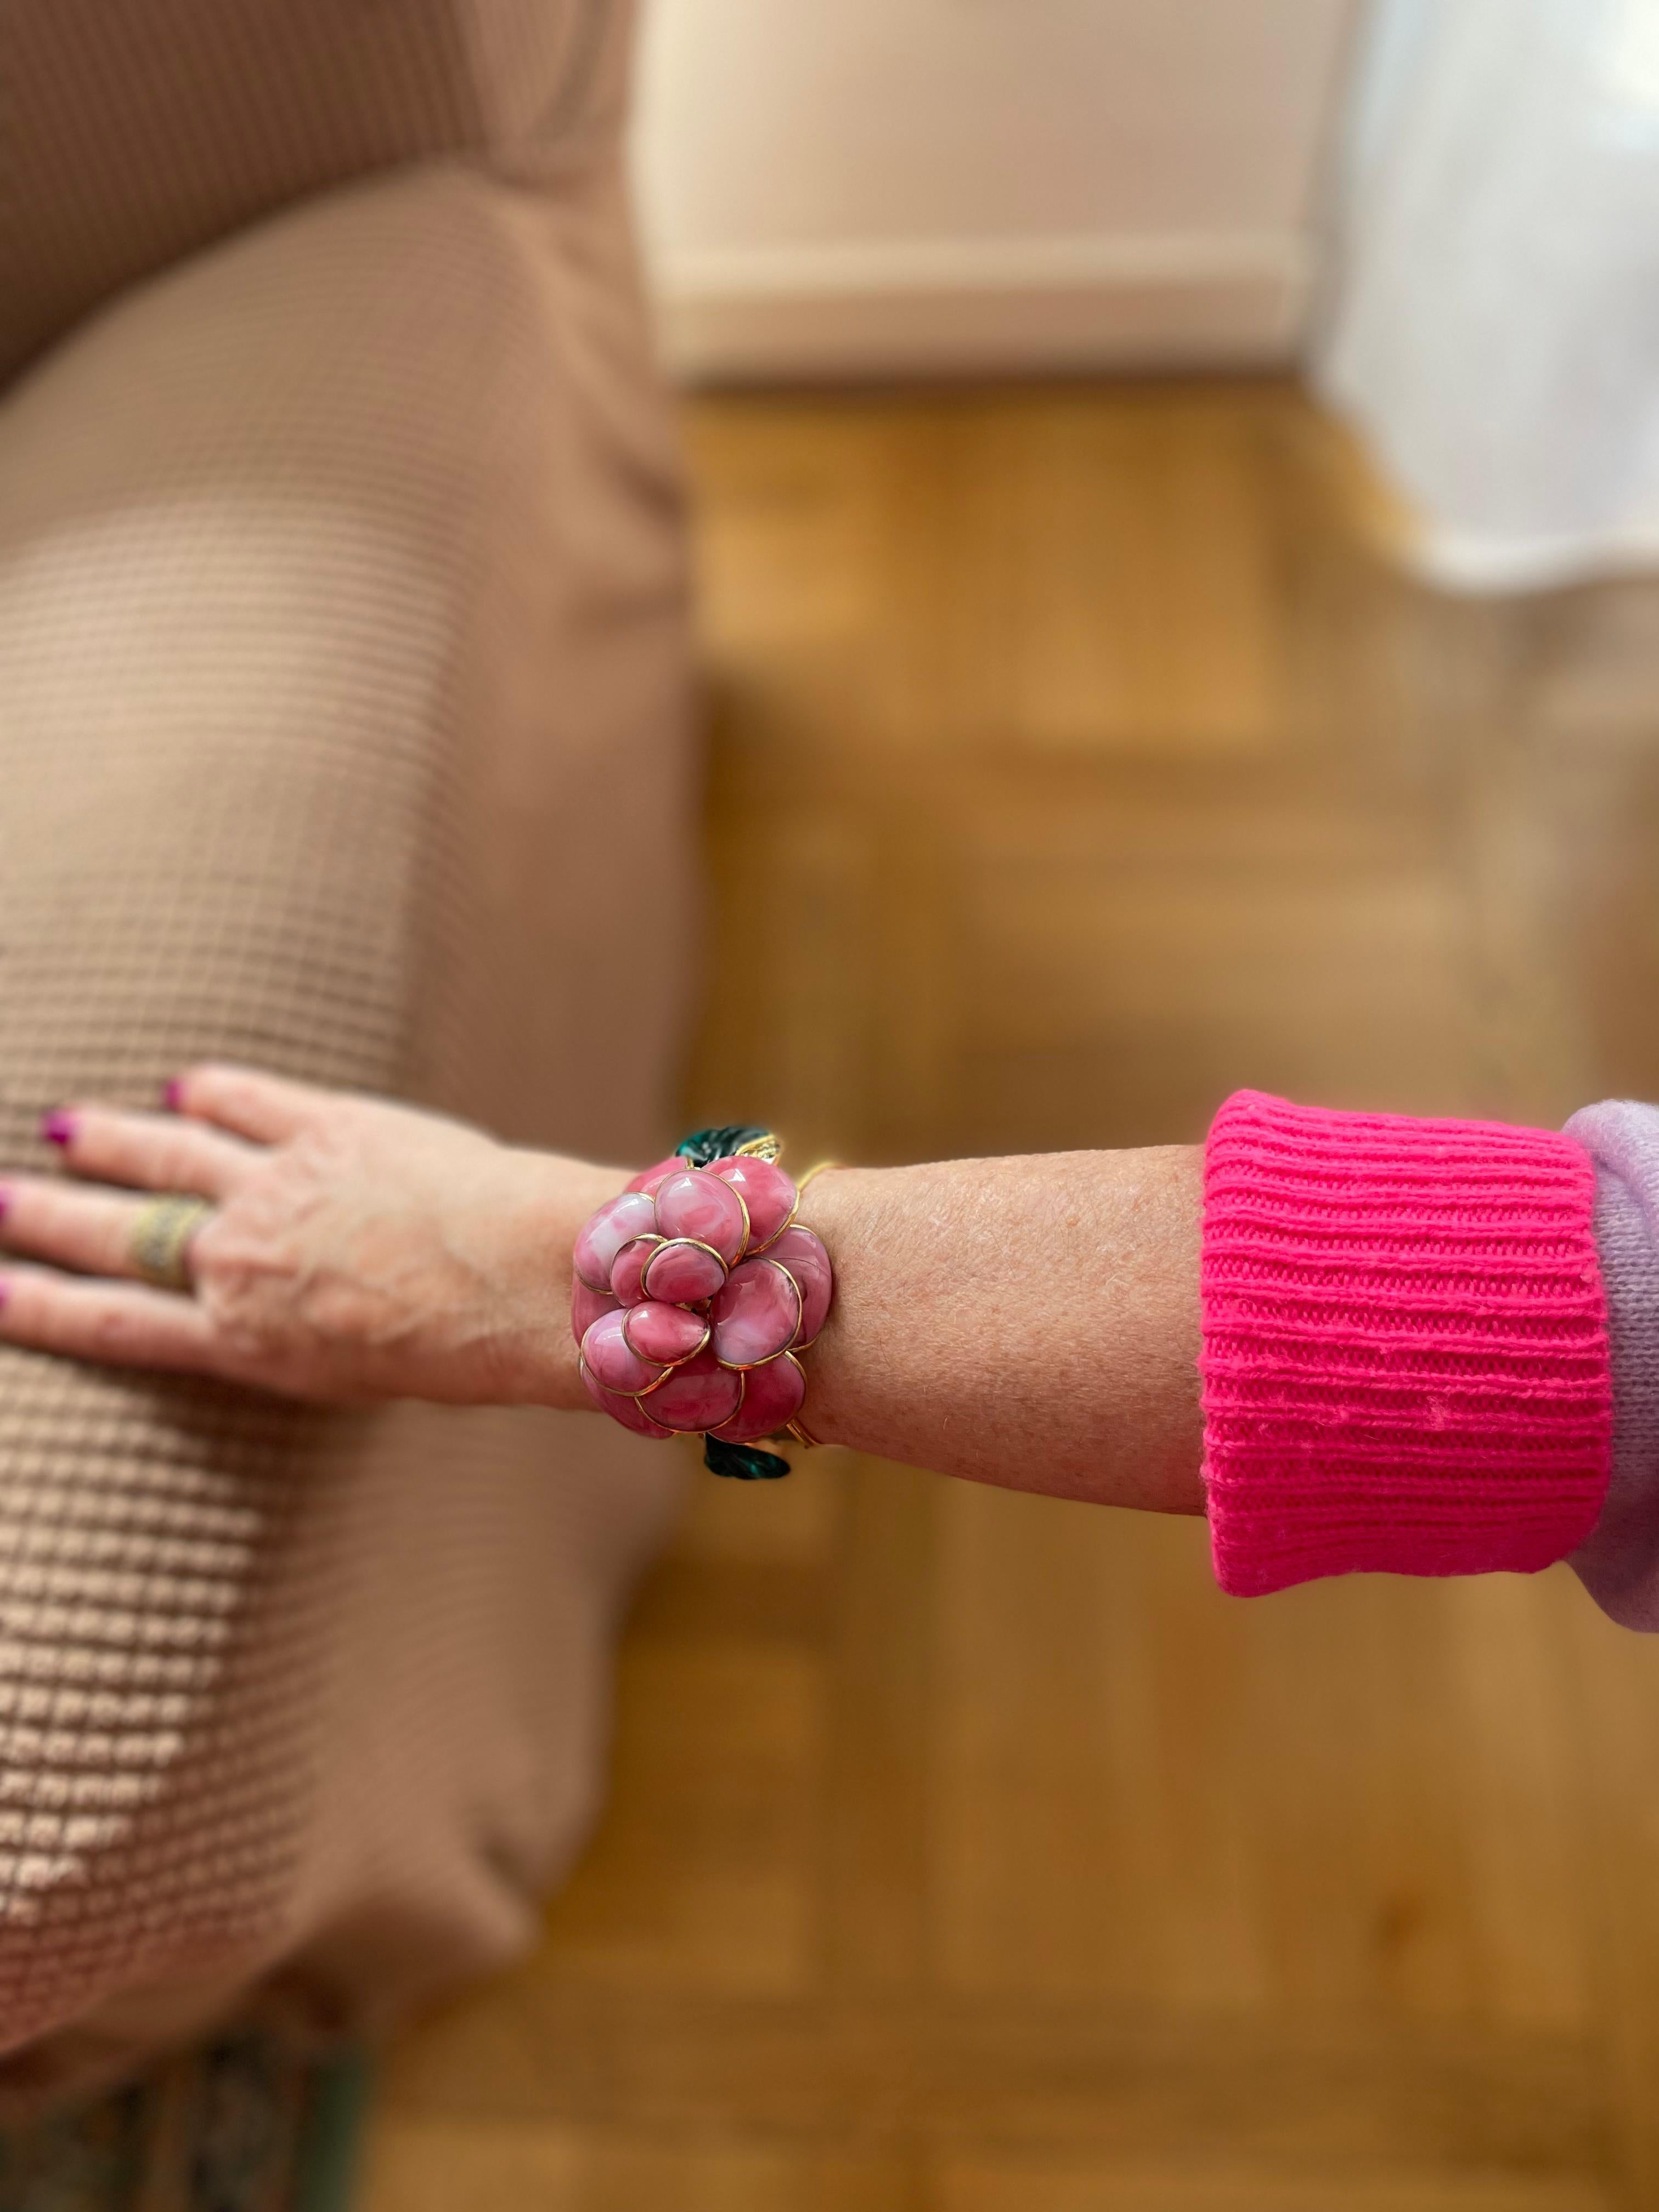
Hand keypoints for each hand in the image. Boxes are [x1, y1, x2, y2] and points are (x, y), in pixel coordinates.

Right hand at [0, 1066, 620, 1407]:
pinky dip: (213, 1091)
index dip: (43, 1306)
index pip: (116, 1323)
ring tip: (63, 1131)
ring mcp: (278, 1188)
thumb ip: (305, 1337)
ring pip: (167, 1155)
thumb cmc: (465, 1349)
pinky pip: (251, 1101)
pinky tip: (182, 1086)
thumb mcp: (362, 1375)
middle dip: (47, 1217)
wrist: (524, 1283)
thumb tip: (287, 1313)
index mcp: (247, 1341)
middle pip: (119, 1234)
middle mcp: (241, 1262)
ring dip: (110, 1142)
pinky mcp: (329, 1128)